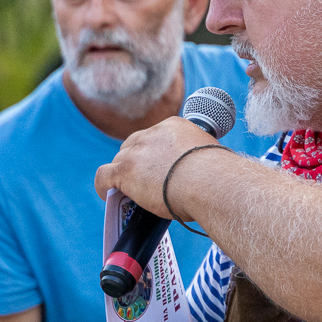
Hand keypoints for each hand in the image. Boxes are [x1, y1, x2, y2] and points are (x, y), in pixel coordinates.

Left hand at [92, 116, 216, 219]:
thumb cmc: (218, 177)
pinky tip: (108, 195)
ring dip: (121, 174)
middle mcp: (152, 134)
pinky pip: (103, 175)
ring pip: (119, 160)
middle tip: (142, 179)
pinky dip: (103, 185)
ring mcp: (137, 152)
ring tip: (127, 191)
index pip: (154, 137)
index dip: (152, 153)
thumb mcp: (210, 156)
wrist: (210, 183)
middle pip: (132, 145)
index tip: (157, 165)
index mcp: (173, 126)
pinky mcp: (125, 171)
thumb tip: (201, 173)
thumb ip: (197, 159)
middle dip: (134, 161)